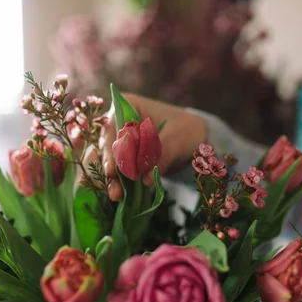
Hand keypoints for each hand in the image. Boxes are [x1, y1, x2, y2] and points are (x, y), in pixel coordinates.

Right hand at [86, 93, 206, 200]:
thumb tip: (145, 180)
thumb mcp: (178, 139)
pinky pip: (115, 170)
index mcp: (128, 106)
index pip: (113, 129)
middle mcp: (118, 122)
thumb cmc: (187, 130)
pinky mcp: (124, 158)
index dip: (111, 151)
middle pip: (105, 146)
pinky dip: (116, 182)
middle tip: (113, 189)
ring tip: (115, 195)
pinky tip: (117, 195)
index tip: (112, 170)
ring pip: (106, 160)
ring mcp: (120, 140)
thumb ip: (162, 156)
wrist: (197, 139)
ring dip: (109, 179)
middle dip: (107, 168)